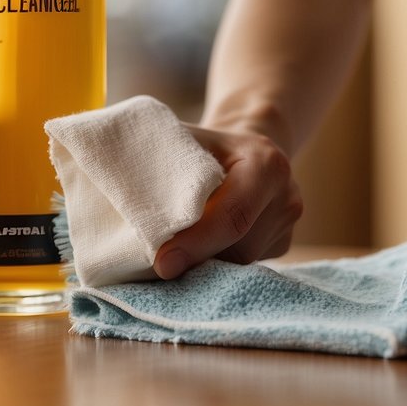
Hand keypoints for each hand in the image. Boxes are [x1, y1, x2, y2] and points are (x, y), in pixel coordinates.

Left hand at [152, 125, 303, 279]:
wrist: (245, 147)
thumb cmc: (206, 143)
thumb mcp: (187, 139)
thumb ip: (163, 159)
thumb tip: (118, 184)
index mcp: (267, 164)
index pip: (233, 214)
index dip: (196, 242)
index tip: (161, 262)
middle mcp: (287, 196)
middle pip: (239, 247)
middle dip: (197, 259)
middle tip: (158, 264)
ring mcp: (289, 224)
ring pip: (242, 263)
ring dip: (206, 264)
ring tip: (176, 253)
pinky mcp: (282, 244)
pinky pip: (246, 266)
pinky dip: (218, 263)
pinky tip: (200, 250)